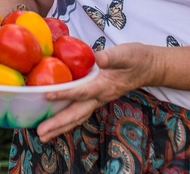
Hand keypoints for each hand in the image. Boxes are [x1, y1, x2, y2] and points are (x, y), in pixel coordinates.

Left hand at [35, 42, 159, 141]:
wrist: (149, 67)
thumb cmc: (137, 58)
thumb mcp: (126, 54)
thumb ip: (112, 56)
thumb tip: (99, 58)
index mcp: (104, 86)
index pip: (81, 92)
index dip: (64, 93)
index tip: (47, 95)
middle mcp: (100, 96)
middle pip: (76, 114)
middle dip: (58, 124)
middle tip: (40, 133)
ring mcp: (99, 99)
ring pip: (77, 117)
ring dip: (60, 127)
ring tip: (43, 135)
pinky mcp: (97, 97)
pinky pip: (80, 112)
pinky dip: (68, 120)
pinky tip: (58, 123)